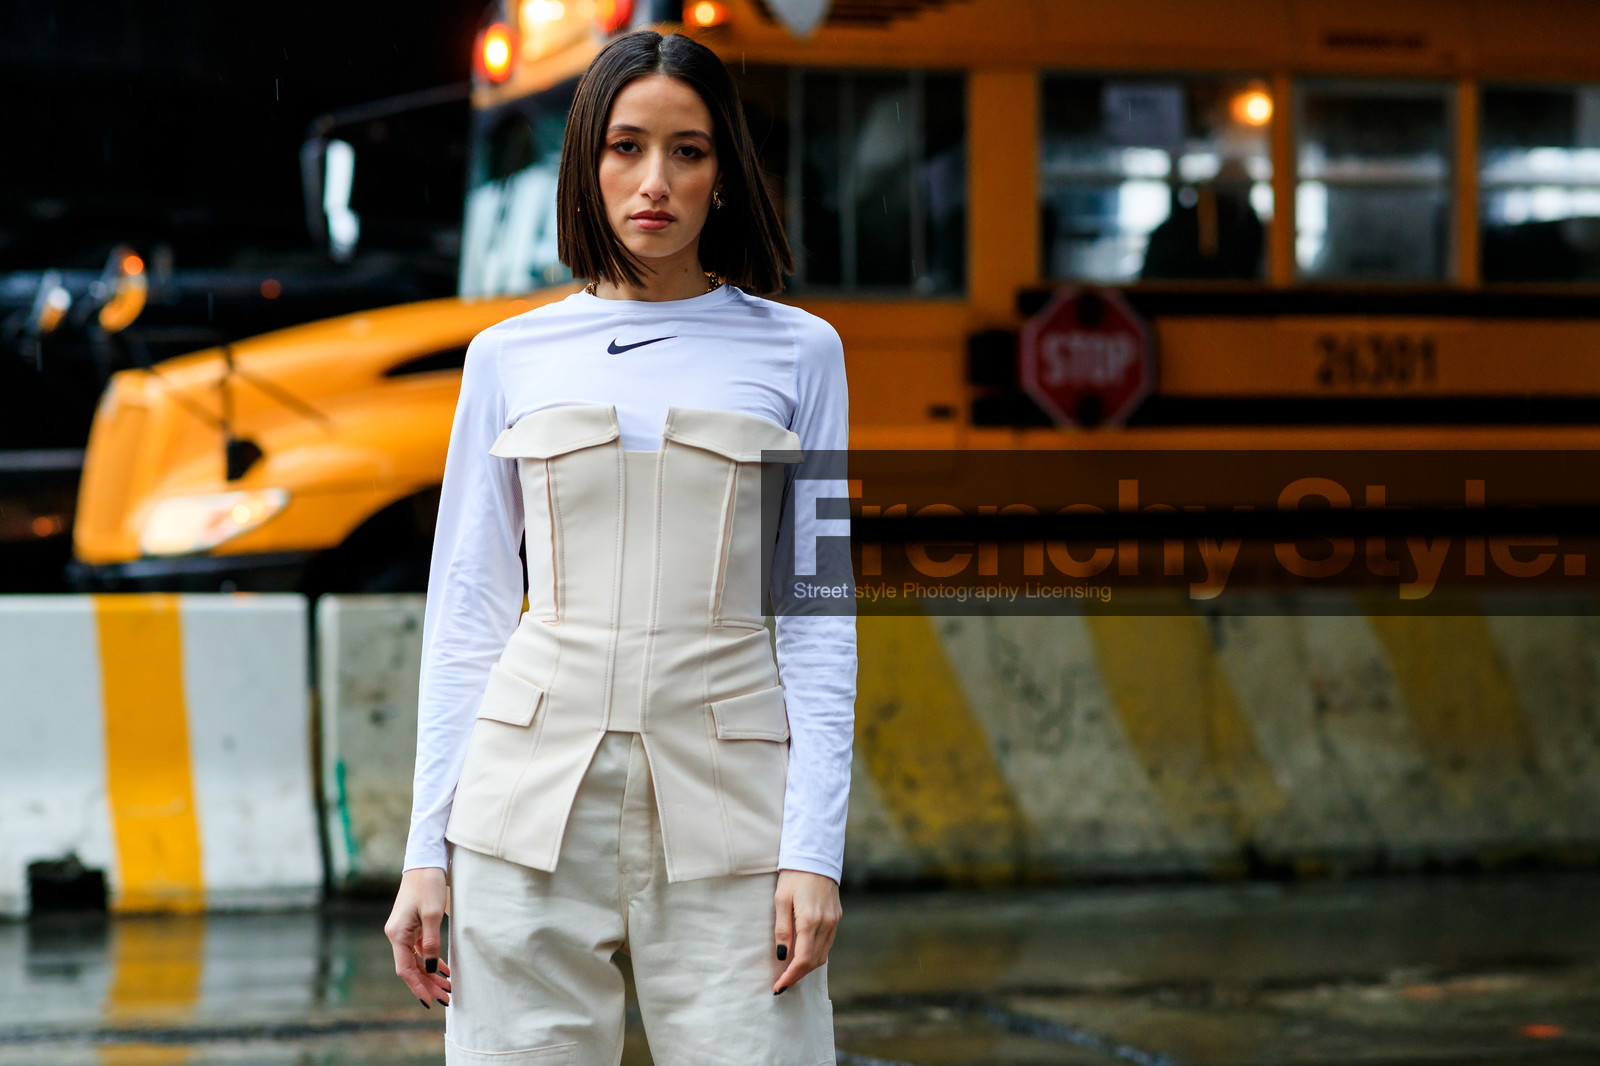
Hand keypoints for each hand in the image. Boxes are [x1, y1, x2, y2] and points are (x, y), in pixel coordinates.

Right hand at [385, 867, 452, 1008]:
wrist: (426, 862)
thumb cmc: (428, 885)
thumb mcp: (431, 914)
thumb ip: (430, 943)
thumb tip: (430, 968)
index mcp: (397, 934)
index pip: (405, 969)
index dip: (418, 987)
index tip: (430, 1001)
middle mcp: (396, 935)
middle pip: (411, 968)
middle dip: (427, 984)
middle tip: (446, 998)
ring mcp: (404, 931)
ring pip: (416, 960)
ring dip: (431, 974)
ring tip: (448, 987)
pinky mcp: (412, 926)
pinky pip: (420, 950)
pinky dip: (431, 960)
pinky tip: (444, 969)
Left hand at [772, 868, 840, 993]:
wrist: (816, 856)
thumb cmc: (794, 876)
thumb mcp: (781, 900)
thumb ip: (782, 929)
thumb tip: (782, 956)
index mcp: (810, 920)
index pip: (802, 959)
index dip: (790, 976)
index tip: (778, 987)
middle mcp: (826, 924)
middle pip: (814, 961)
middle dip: (798, 976)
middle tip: (782, 984)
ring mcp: (834, 921)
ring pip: (822, 955)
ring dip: (807, 967)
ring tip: (791, 973)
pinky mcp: (836, 917)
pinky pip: (827, 944)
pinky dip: (815, 955)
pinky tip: (804, 956)